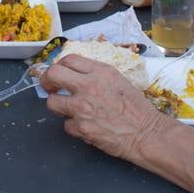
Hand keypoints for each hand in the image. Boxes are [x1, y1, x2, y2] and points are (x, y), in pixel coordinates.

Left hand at [42, 55, 173, 160]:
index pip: (69, 59)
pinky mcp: (81, 127)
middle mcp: (89, 86)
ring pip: (52, 102)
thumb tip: (76, 74)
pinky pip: (66, 125)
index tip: (59, 74)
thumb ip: (97, 75)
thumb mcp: (119, 81)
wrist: (146, 133)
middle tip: (49, 88)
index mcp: (100, 72)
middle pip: (53, 74)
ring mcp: (83, 107)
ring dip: (58, 107)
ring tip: (67, 111)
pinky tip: (86, 127)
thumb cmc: (137, 109)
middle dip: (47, 81)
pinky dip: (74, 127)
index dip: (60, 66)